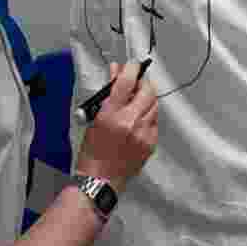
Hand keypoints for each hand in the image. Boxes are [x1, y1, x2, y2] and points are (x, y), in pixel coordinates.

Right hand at [75, 61, 158, 193]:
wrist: (100, 180)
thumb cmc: (92, 151)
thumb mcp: (94, 119)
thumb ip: (108, 95)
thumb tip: (116, 71)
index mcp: (111, 115)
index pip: (126, 81)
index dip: (131, 68)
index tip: (132, 65)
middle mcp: (130, 122)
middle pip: (147, 90)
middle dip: (142, 83)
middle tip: (136, 84)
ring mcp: (143, 133)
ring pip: (154, 105)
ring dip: (146, 100)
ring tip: (135, 104)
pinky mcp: (151, 143)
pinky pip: (154, 121)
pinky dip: (148, 117)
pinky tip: (138, 121)